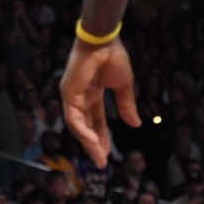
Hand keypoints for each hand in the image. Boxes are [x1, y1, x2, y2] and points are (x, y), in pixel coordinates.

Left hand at [61, 38, 139, 167]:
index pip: (95, 120)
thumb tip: (136, 125)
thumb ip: (126, 105)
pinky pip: (74, 118)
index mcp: (92, 94)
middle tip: (101, 162)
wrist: (104, 41)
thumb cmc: (114, 58)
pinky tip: (93, 142)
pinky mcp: (68, 93)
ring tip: (99, 157)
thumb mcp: (123, 86)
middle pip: (85, 126)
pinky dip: (83, 131)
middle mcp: (80, 97)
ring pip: (78, 126)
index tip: (108, 153)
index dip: (102, 136)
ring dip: (88, 142)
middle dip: (93, 145)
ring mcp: (72, 96)